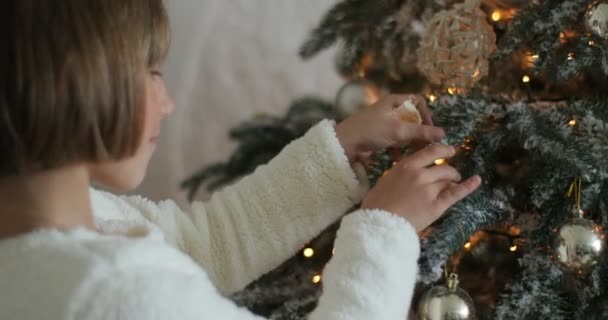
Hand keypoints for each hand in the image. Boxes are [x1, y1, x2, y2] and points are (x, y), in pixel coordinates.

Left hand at [335, 94, 443, 163]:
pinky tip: (398, 158)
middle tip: (425, 146)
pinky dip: (398, 149)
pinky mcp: (378, 136)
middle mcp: (390, 109)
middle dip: (419, 133)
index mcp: (394, 101)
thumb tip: (443, 134)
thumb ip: (421, 132)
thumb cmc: (370, 131)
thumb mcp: (398, 130)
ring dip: (410, 143)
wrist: (345, 144)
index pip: (418, 102)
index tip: (429, 130)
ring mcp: (384, 123)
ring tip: (414, 154)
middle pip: (412, 119)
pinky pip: (395, 141)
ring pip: (404, 132)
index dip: (426, 115)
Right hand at [361, 144, 480, 231]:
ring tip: (455, 182)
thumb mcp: (385, 181)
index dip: (443, 150)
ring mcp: (429, 189)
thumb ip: (399, 174)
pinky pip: (455, 193)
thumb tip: (406, 174)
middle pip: (443, 167)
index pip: (429, 152)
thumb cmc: (376, 205)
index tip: (449, 151)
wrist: (380, 224)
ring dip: (454, 179)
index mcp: (405, 166)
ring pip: (448, 179)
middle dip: (450, 170)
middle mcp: (420, 174)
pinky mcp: (436, 205)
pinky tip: (476, 180)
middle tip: (452, 174)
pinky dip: (468, 186)